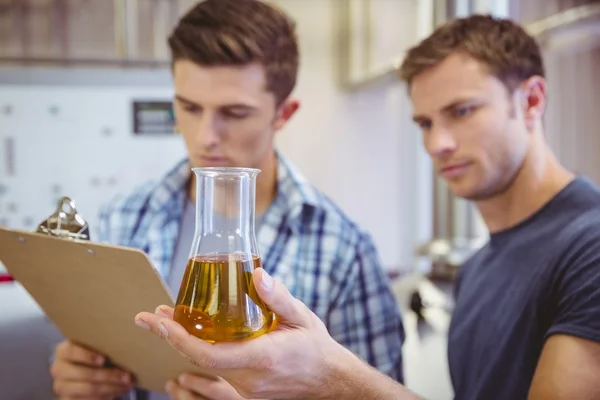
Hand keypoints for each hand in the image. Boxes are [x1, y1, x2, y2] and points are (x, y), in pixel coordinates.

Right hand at [50, 340, 132, 398]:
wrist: (81, 373)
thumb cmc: (92, 354)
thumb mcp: (93, 346)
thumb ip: (102, 342)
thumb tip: (130, 331)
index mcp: (63, 351)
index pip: (70, 351)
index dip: (87, 355)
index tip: (104, 359)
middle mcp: (59, 369)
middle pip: (83, 373)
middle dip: (108, 375)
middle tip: (127, 376)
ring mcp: (61, 386)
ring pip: (88, 388)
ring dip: (111, 387)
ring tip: (127, 385)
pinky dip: (105, 397)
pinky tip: (117, 392)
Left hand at [134, 268, 359, 399]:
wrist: (330, 381)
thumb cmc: (316, 348)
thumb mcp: (302, 317)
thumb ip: (278, 297)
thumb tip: (256, 274)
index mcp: (262, 358)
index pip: (208, 354)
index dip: (178, 339)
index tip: (159, 322)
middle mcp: (250, 379)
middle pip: (198, 360)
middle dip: (169, 337)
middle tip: (149, 316)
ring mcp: (246, 389)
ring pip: (204, 366)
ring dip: (182, 342)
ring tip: (165, 320)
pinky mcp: (246, 390)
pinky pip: (215, 370)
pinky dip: (199, 350)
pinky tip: (193, 334)